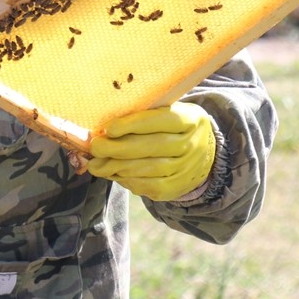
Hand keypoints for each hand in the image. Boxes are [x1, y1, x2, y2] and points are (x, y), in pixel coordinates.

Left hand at [87, 102, 216, 201]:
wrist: (203, 153)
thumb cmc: (172, 127)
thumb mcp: (166, 112)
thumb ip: (141, 114)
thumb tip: (104, 128)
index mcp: (189, 119)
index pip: (159, 121)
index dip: (131, 125)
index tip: (108, 129)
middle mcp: (191, 144)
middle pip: (152, 147)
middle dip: (118, 148)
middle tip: (96, 148)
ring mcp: (186, 168)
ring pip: (149, 169)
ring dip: (118, 167)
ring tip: (97, 164)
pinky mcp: (177, 187)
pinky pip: (150, 186)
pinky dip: (128, 181)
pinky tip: (114, 174)